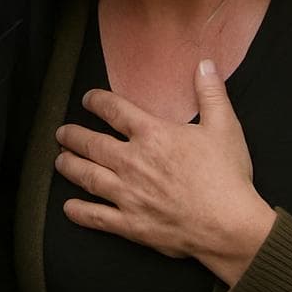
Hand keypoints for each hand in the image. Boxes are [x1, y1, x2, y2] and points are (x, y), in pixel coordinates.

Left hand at [54, 60, 275, 286]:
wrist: (231, 227)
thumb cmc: (227, 177)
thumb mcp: (224, 128)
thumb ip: (211, 93)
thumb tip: (204, 64)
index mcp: (152, 135)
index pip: (113, 110)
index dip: (96, 101)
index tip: (87, 99)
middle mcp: (132, 162)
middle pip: (92, 144)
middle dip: (73, 136)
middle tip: (62, 133)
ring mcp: (128, 195)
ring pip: (87, 176)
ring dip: (69, 166)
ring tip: (59, 160)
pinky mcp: (131, 224)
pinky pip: (96, 217)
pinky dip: (79, 211)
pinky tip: (68, 207)